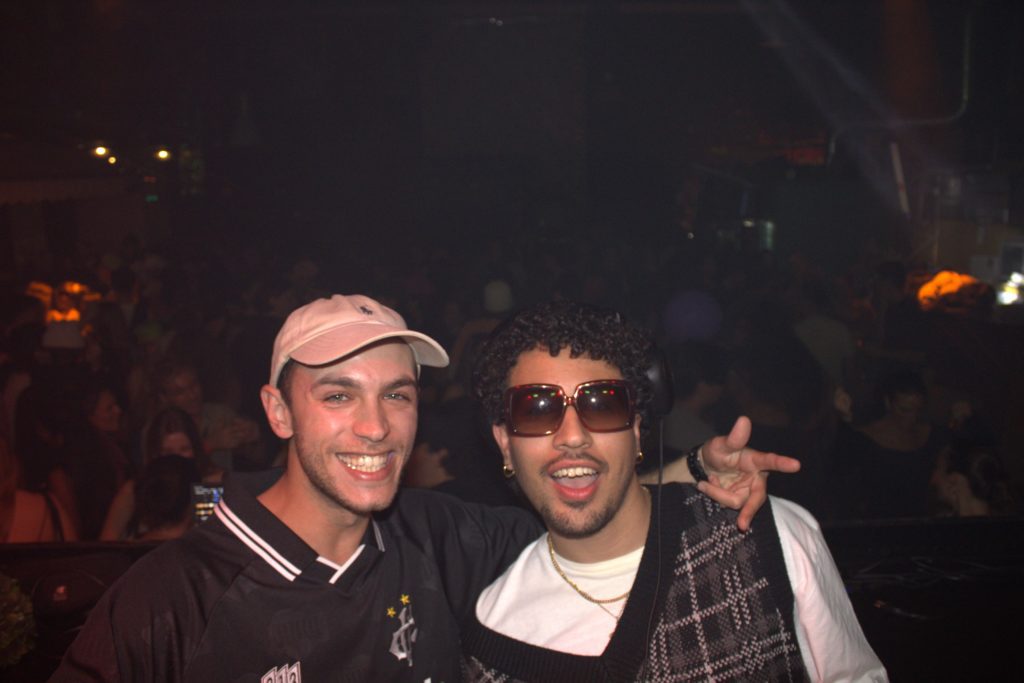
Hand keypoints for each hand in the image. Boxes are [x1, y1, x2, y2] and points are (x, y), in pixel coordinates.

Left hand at [697, 416, 800, 531]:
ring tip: (707, 481)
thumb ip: (734, 437)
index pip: (770, 461)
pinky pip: (730, 506)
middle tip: (742, 525)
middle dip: (748, 510)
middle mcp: (756, 477)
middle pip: (757, 497)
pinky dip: (716, 496)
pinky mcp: (741, 500)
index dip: (782, 463)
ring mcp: (749, 491)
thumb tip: (743, 420)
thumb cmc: (717, 451)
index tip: (796, 464)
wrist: (705, 467)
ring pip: (738, 502)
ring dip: (718, 494)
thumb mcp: (721, 444)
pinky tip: (709, 486)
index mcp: (755, 461)